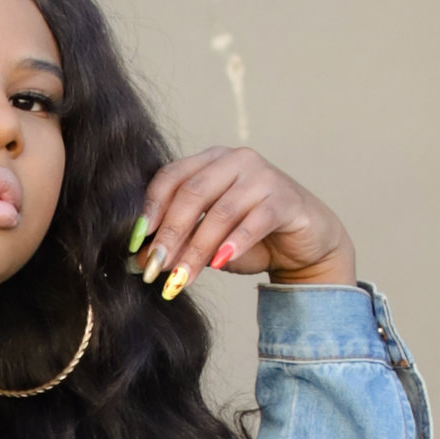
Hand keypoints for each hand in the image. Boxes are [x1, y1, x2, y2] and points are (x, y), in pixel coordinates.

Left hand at [129, 149, 354, 297]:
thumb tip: (139, 263)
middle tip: (155, 267)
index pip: (170, 177)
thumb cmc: (251, 239)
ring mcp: (263, 176)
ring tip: (181, 278)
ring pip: (221, 211)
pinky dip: (234, 243)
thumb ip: (178, 244)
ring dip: (197, 248)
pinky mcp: (286, 199)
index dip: (149, 210)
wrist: (305, 246)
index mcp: (210, 161)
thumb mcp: (207, 242)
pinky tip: (219, 264)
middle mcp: (235, 160)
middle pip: (192, 193)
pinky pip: (255, 220)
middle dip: (170, 233)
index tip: (134, 243)